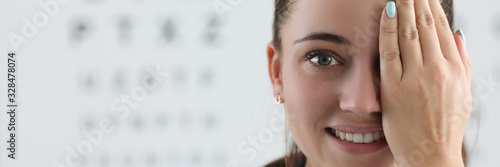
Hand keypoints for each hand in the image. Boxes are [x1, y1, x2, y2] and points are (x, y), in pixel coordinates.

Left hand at [378, 0, 470, 165]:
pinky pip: (390, 53)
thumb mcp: (463, 93)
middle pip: (426, 26)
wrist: (432, 155)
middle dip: (418, 1)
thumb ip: (462, 62)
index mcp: (454, 69)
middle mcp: (438, 70)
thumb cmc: (446, 125)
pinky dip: (389, 30)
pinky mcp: (395, 89)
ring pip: (410, 35)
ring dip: (405, 8)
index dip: (432, 7)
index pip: (442, 29)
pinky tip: (387, 13)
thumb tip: (459, 34)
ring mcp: (416, 79)